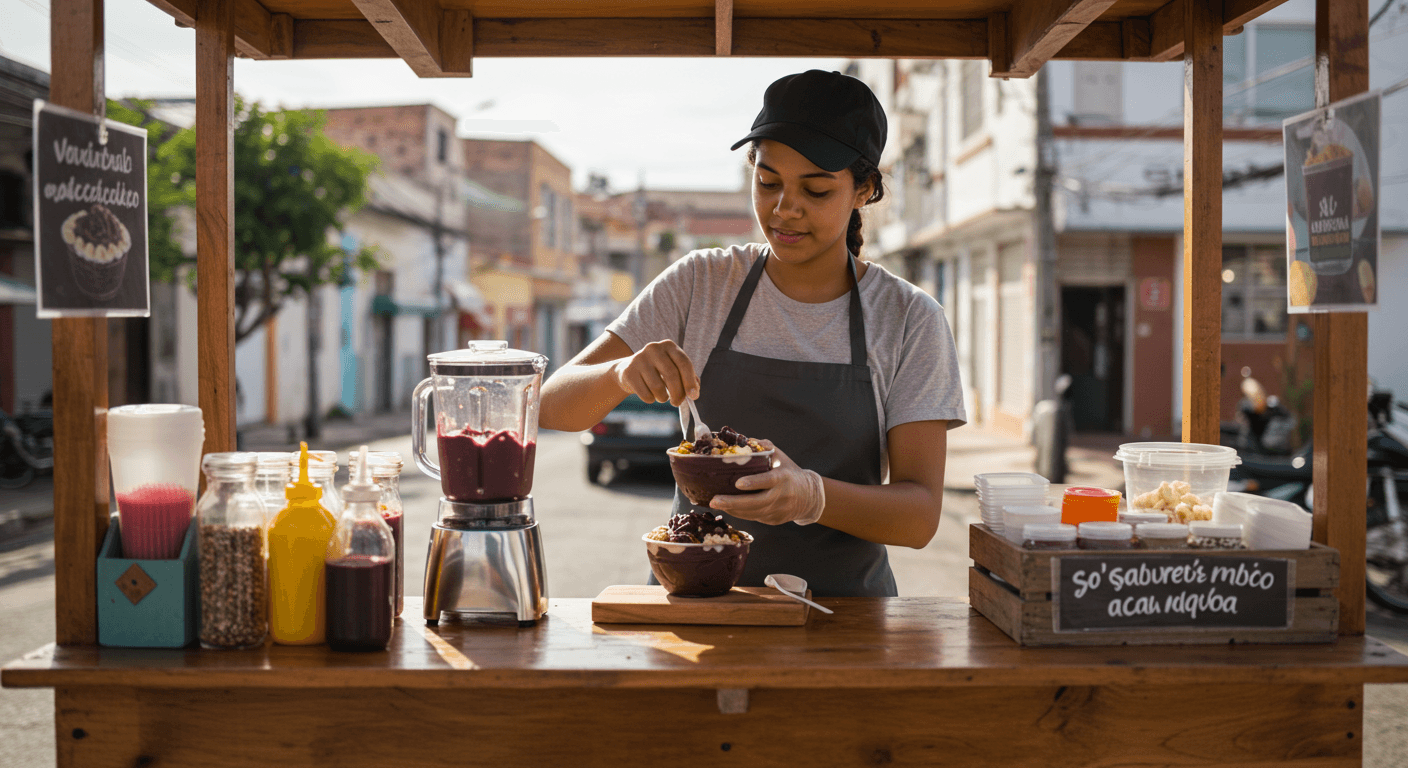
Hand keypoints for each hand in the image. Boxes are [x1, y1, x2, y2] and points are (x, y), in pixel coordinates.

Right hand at [610, 340, 698, 405]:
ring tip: (662, 396)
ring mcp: (639, 359)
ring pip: (658, 387)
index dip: (690, 381)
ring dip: (663, 398)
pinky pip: (645, 394)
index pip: (684, 363)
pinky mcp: (629, 372)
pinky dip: (650, 399)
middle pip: (671, 375)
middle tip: (677, 403)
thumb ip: (688, 379)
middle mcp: (653, 348)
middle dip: (678, 393)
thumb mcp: (674, 369)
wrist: (629, 370)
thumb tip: (694, 392)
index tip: (694, 396)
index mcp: (669, 345)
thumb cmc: (658, 371)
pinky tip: (649, 395)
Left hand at [709, 441, 825, 525]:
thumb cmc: (790, 472)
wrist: (810, 497)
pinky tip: (727, 508)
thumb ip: (764, 447)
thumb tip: (744, 439)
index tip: (737, 483)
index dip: (753, 483)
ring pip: (752, 513)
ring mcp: (778, 511)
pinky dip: (739, 513)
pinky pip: (754, 517)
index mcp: (784, 478)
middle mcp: (781, 496)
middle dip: (733, 503)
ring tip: (715, 503)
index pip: (768, 481)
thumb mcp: (781, 457)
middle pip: (756, 502)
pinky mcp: (774, 520)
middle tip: (714, 500)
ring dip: (732, 509)